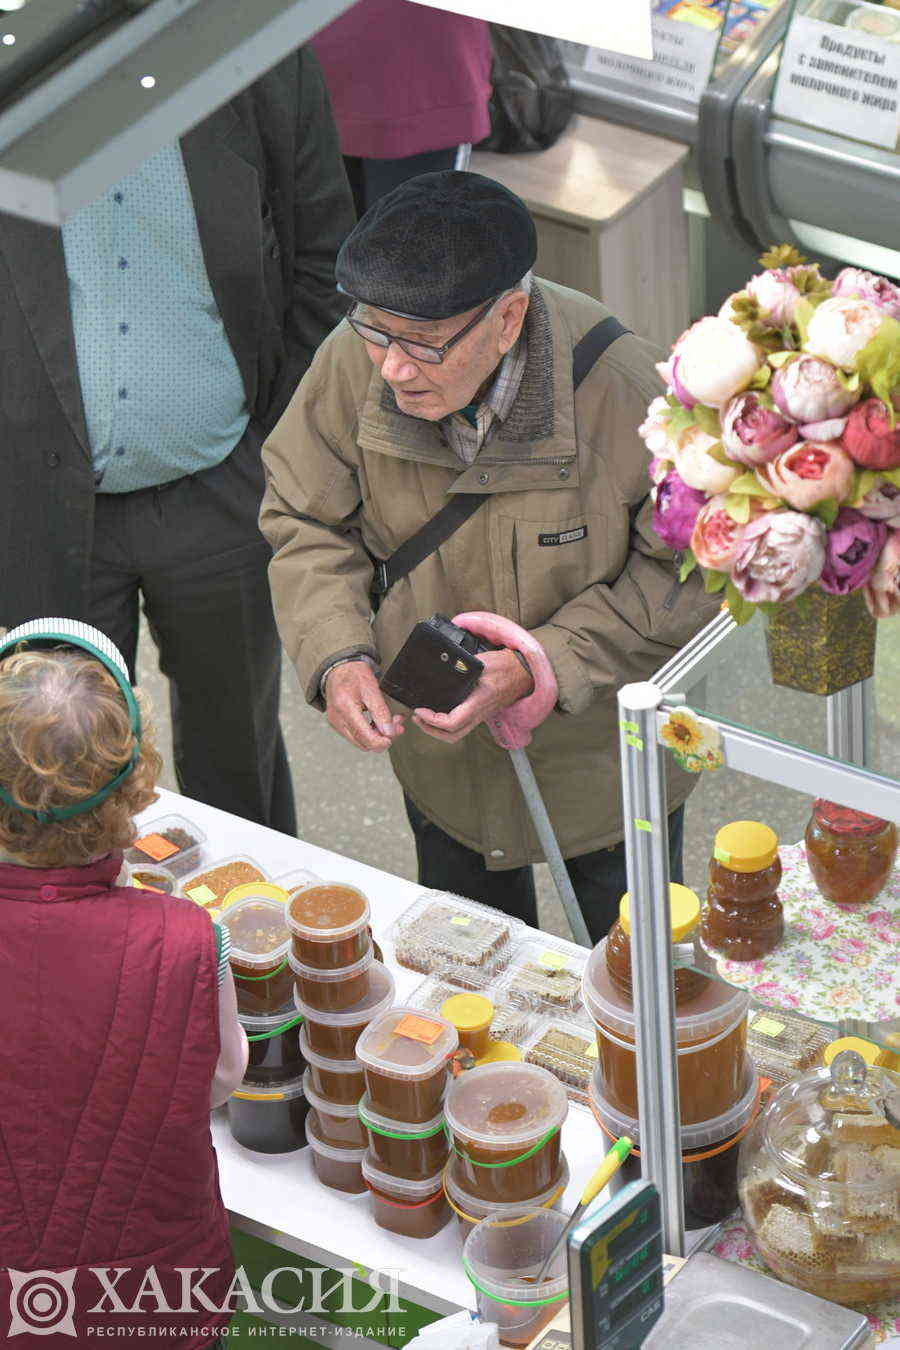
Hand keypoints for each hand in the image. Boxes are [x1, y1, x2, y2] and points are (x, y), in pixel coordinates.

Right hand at [325, 661, 404, 751]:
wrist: (340, 669)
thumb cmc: (355, 675)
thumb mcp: (372, 690)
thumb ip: (381, 712)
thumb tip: (389, 732)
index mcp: (345, 709)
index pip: (365, 737)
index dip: (382, 742)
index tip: (393, 735)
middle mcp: (337, 719)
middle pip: (363, 743)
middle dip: (382, 738)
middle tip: (396, 726)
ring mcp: (335, 723)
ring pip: (360, 742)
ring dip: (377, 736)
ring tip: (389, 723)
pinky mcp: (337, 724)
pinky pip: (355, 736)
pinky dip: (369, 733)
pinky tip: (378, 723)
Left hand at [412, 649, 533, 744]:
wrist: (524, 672)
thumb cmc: (505, 666)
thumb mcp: (482, 662)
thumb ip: (462, 665)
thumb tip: (443, 665)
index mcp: (479, 703)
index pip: (452, 722)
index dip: (432, 720)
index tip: (419, 710)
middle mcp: (479, 714)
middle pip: (452, 736)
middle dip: (430, 730)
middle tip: (417, 717)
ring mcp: (481, 715)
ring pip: (457, 733)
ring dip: (437, 729)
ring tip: (424, 716)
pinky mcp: (480, 713)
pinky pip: (461, 725)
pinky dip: (446, 723)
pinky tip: (439, 711)